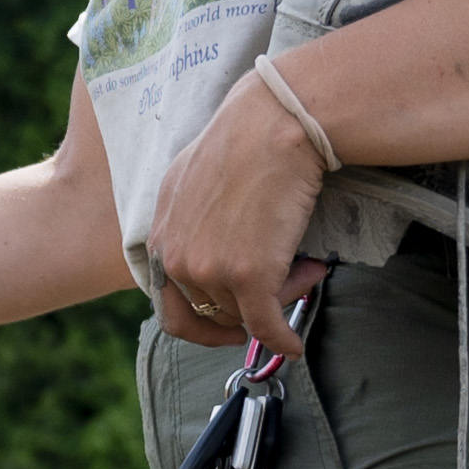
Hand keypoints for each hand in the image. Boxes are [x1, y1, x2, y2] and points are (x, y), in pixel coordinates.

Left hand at [140, 78, 329, 347]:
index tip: (229, 324)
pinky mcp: (247, 275)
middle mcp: (176, 256)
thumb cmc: (246, 140)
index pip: (169, 305)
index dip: (202, 324)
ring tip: (307, 267)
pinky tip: (296, 345)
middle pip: (211, 313)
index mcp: (160, 235)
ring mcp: (209, 268)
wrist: (275, 122)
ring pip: (244, 315)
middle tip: (284, 284)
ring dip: (280, 300)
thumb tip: (210, 253)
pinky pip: (265, 327)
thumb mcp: (192, 181)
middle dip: (250, 306)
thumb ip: (188, 222)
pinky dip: (282, 341)